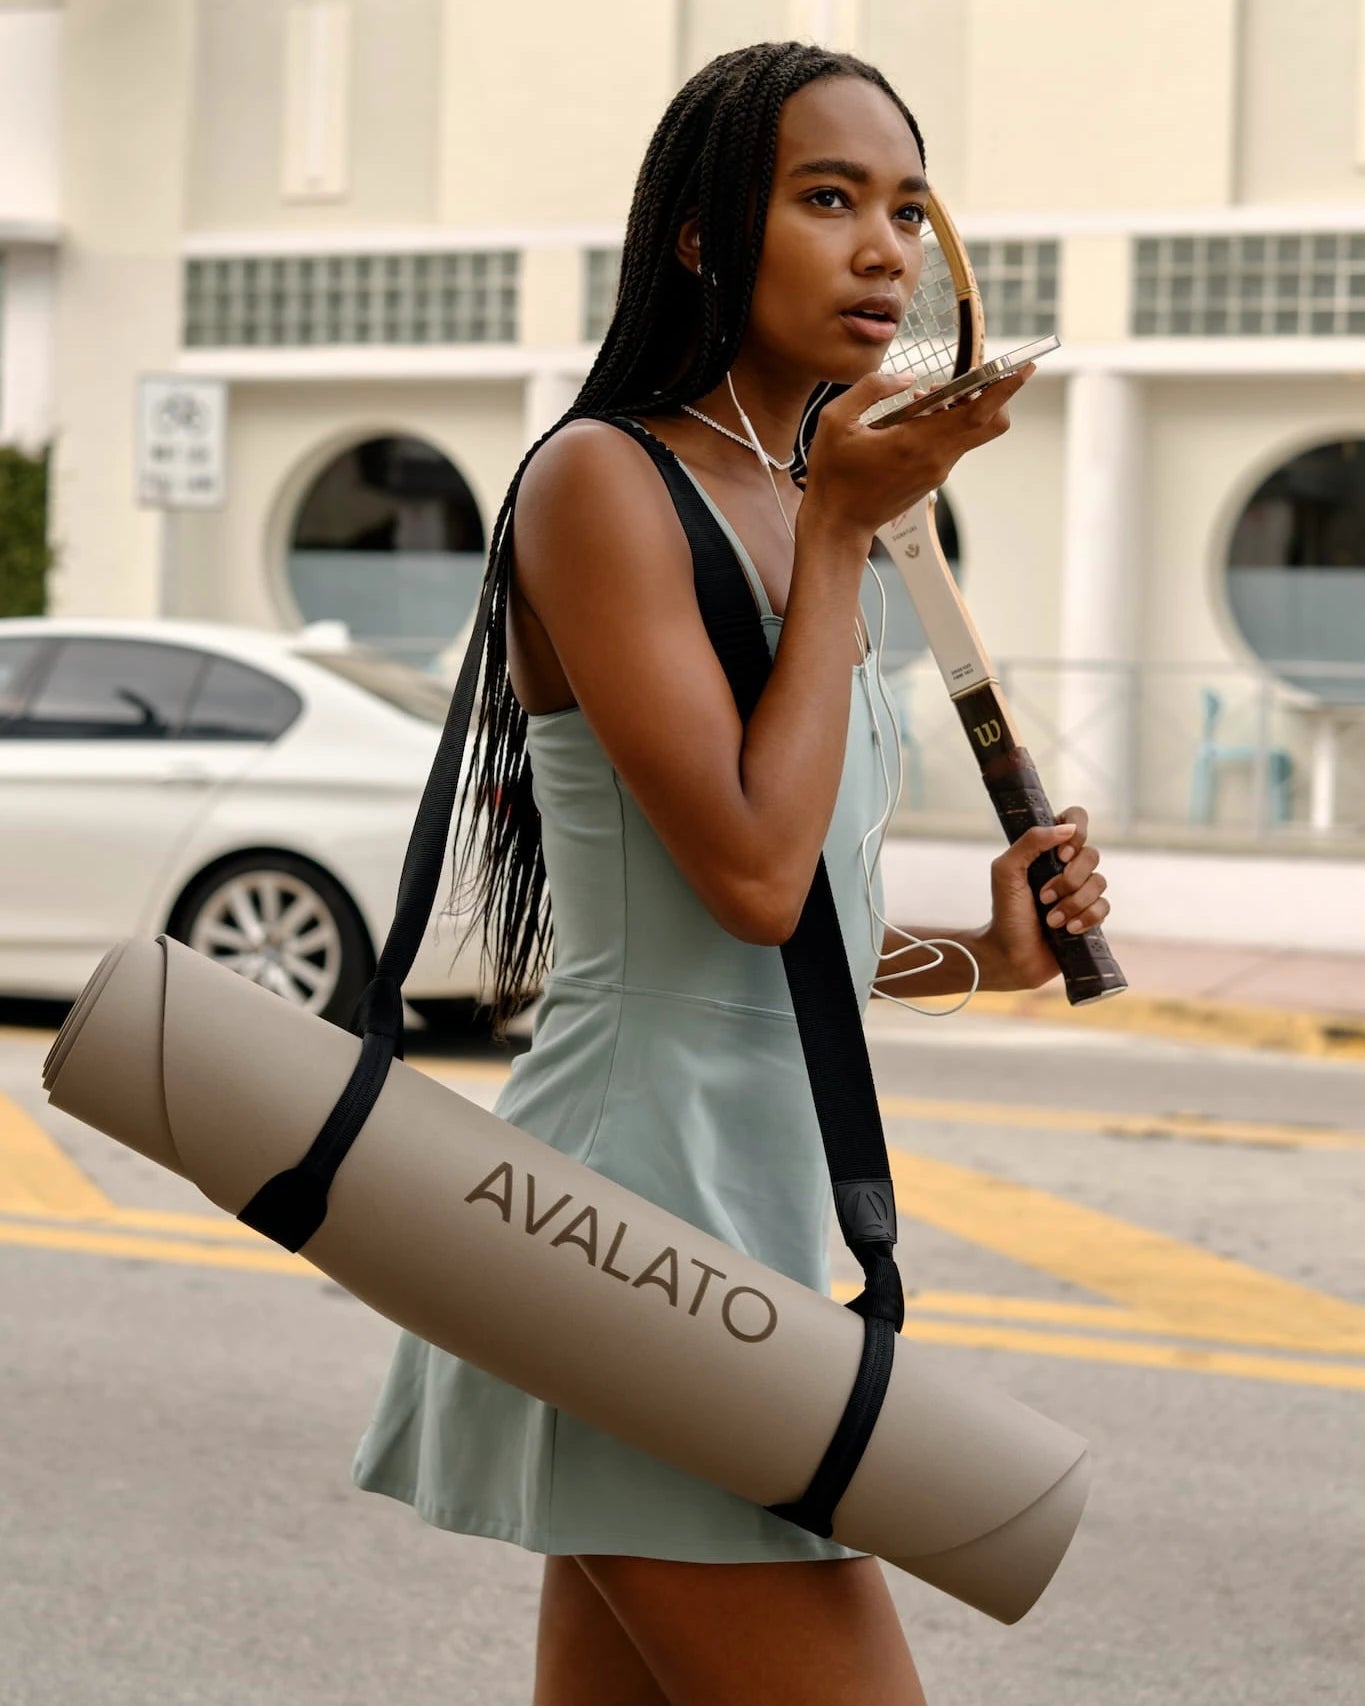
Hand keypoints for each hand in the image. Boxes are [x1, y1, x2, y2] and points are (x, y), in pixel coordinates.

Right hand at [800, 363, 1033, 543]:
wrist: (838, 523)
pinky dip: (949, 423)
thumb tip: (907, 379)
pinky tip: (918, 417)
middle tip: (976, 375)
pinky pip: (954, 443)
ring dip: (965, 407)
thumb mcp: (836, 421)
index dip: (1005, 388)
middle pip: (990, 423)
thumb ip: (872, 389)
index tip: (1024, 367)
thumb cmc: (833, 474)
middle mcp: (936, 458)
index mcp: (917, 442)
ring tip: (930, 397)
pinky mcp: (933, 477)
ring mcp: (938, 470)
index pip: (978, 412)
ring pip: (973, 432)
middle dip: (994, 394)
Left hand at [980, 807, 1110, 991]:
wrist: (1011, 955)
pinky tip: (1067, 929)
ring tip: (1051, 920)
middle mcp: (1067, 866)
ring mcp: (1081, 890)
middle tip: (1043, 897)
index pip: (1076, 819)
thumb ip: (1030, 842)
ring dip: (1072, 903)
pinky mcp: (1090, 914)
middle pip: (1092, 854)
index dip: (1076, 831)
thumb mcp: (1006, 871)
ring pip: (1099, 882)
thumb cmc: (1005, 912)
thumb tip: (1067, 828)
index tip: (1061, 855)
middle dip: (1069, 879)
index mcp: (1047, 849)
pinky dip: (1085, 918)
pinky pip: (1104, 907)